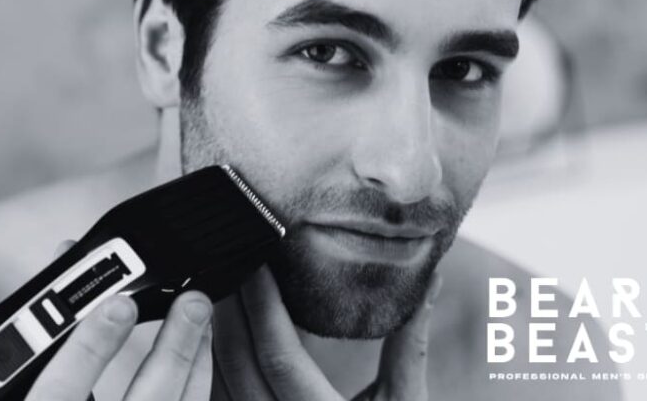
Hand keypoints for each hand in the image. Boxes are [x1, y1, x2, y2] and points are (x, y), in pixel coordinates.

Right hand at [26, 240, 213, 400]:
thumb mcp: (15, 392)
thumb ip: (40, 341)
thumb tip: (68, 261)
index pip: (59, 393)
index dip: (90, 348)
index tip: (119, 304)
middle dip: (173, 348)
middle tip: (193, 300)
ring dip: (195, 365)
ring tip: (200, 318)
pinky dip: (196, 391)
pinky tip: (198, 362)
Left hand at [212, 266, 441, 400]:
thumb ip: (409, 345)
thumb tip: (430, 282)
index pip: (279, 356)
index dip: (264, 304)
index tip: (259, 260)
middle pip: (238, 366)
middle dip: (230, 310)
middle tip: (231, 261)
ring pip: (220, 385)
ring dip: (216, 335)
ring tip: (221, 289)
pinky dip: (217, 366)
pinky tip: (220, 336)